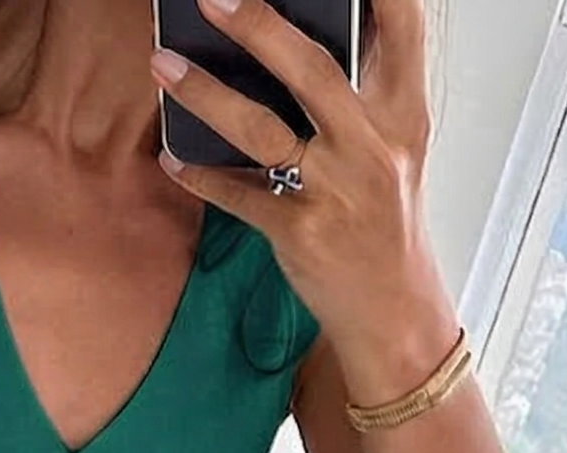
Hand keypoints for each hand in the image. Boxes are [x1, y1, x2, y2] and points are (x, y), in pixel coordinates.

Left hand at [150, 0, 460, 401]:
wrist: (393, 311)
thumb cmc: (385, 222)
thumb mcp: (394, 151)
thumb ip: (364, 95)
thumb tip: (303, 39)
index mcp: (403, 114)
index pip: (402, 27)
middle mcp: (372, 146)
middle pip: (313, 69)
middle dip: (259, 26)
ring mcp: (336, 191)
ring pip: (263, 131)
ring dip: (206, 94)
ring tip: (163, 64)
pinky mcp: (301, 233)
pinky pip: (240, 196)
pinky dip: (201, 176)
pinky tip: (170, 158)